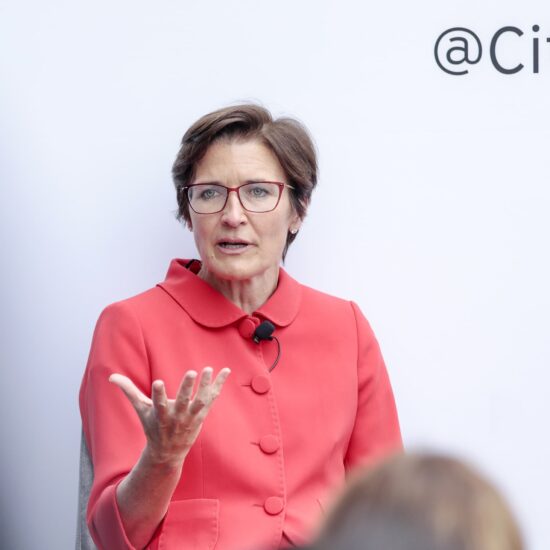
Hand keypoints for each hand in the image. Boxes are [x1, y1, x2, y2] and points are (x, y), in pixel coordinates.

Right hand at [109, 367, 230, 466]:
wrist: (168, 453)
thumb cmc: (152, 426)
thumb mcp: (140, 410)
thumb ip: (128, 391)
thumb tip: (111, 376)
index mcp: (160, 415)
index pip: (158, 404)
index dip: (159, 394)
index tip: (158, 382)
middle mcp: (177, 417)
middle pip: (183, 402)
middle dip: (187, 388)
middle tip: (191, 372)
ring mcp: (191, 416)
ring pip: (200, 400)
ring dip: (205, 385)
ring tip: (207, 368)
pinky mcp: (202, 414)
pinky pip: (212, 397)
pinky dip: (218, 384)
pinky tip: (226, 370)